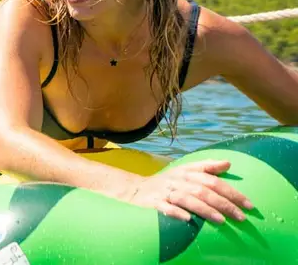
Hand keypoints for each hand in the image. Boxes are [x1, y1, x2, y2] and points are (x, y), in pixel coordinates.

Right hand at [125, 160, 252, 222]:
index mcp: (187, 173)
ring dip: (204, 209)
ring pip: (187, 199)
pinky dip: (176, 212)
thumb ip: (206, 167)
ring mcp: (165, 192)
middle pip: (203, 191)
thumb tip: (228, 163)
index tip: (249, 205)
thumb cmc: (166, 183)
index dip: (232, 192)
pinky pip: (165, 207)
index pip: (213, 181)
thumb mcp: (185, 171)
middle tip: (240, 217)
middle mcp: (177, 181)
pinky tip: (188, 219)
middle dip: (223, 203)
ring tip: (221, 221)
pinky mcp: (153, 202)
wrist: (135, 190)